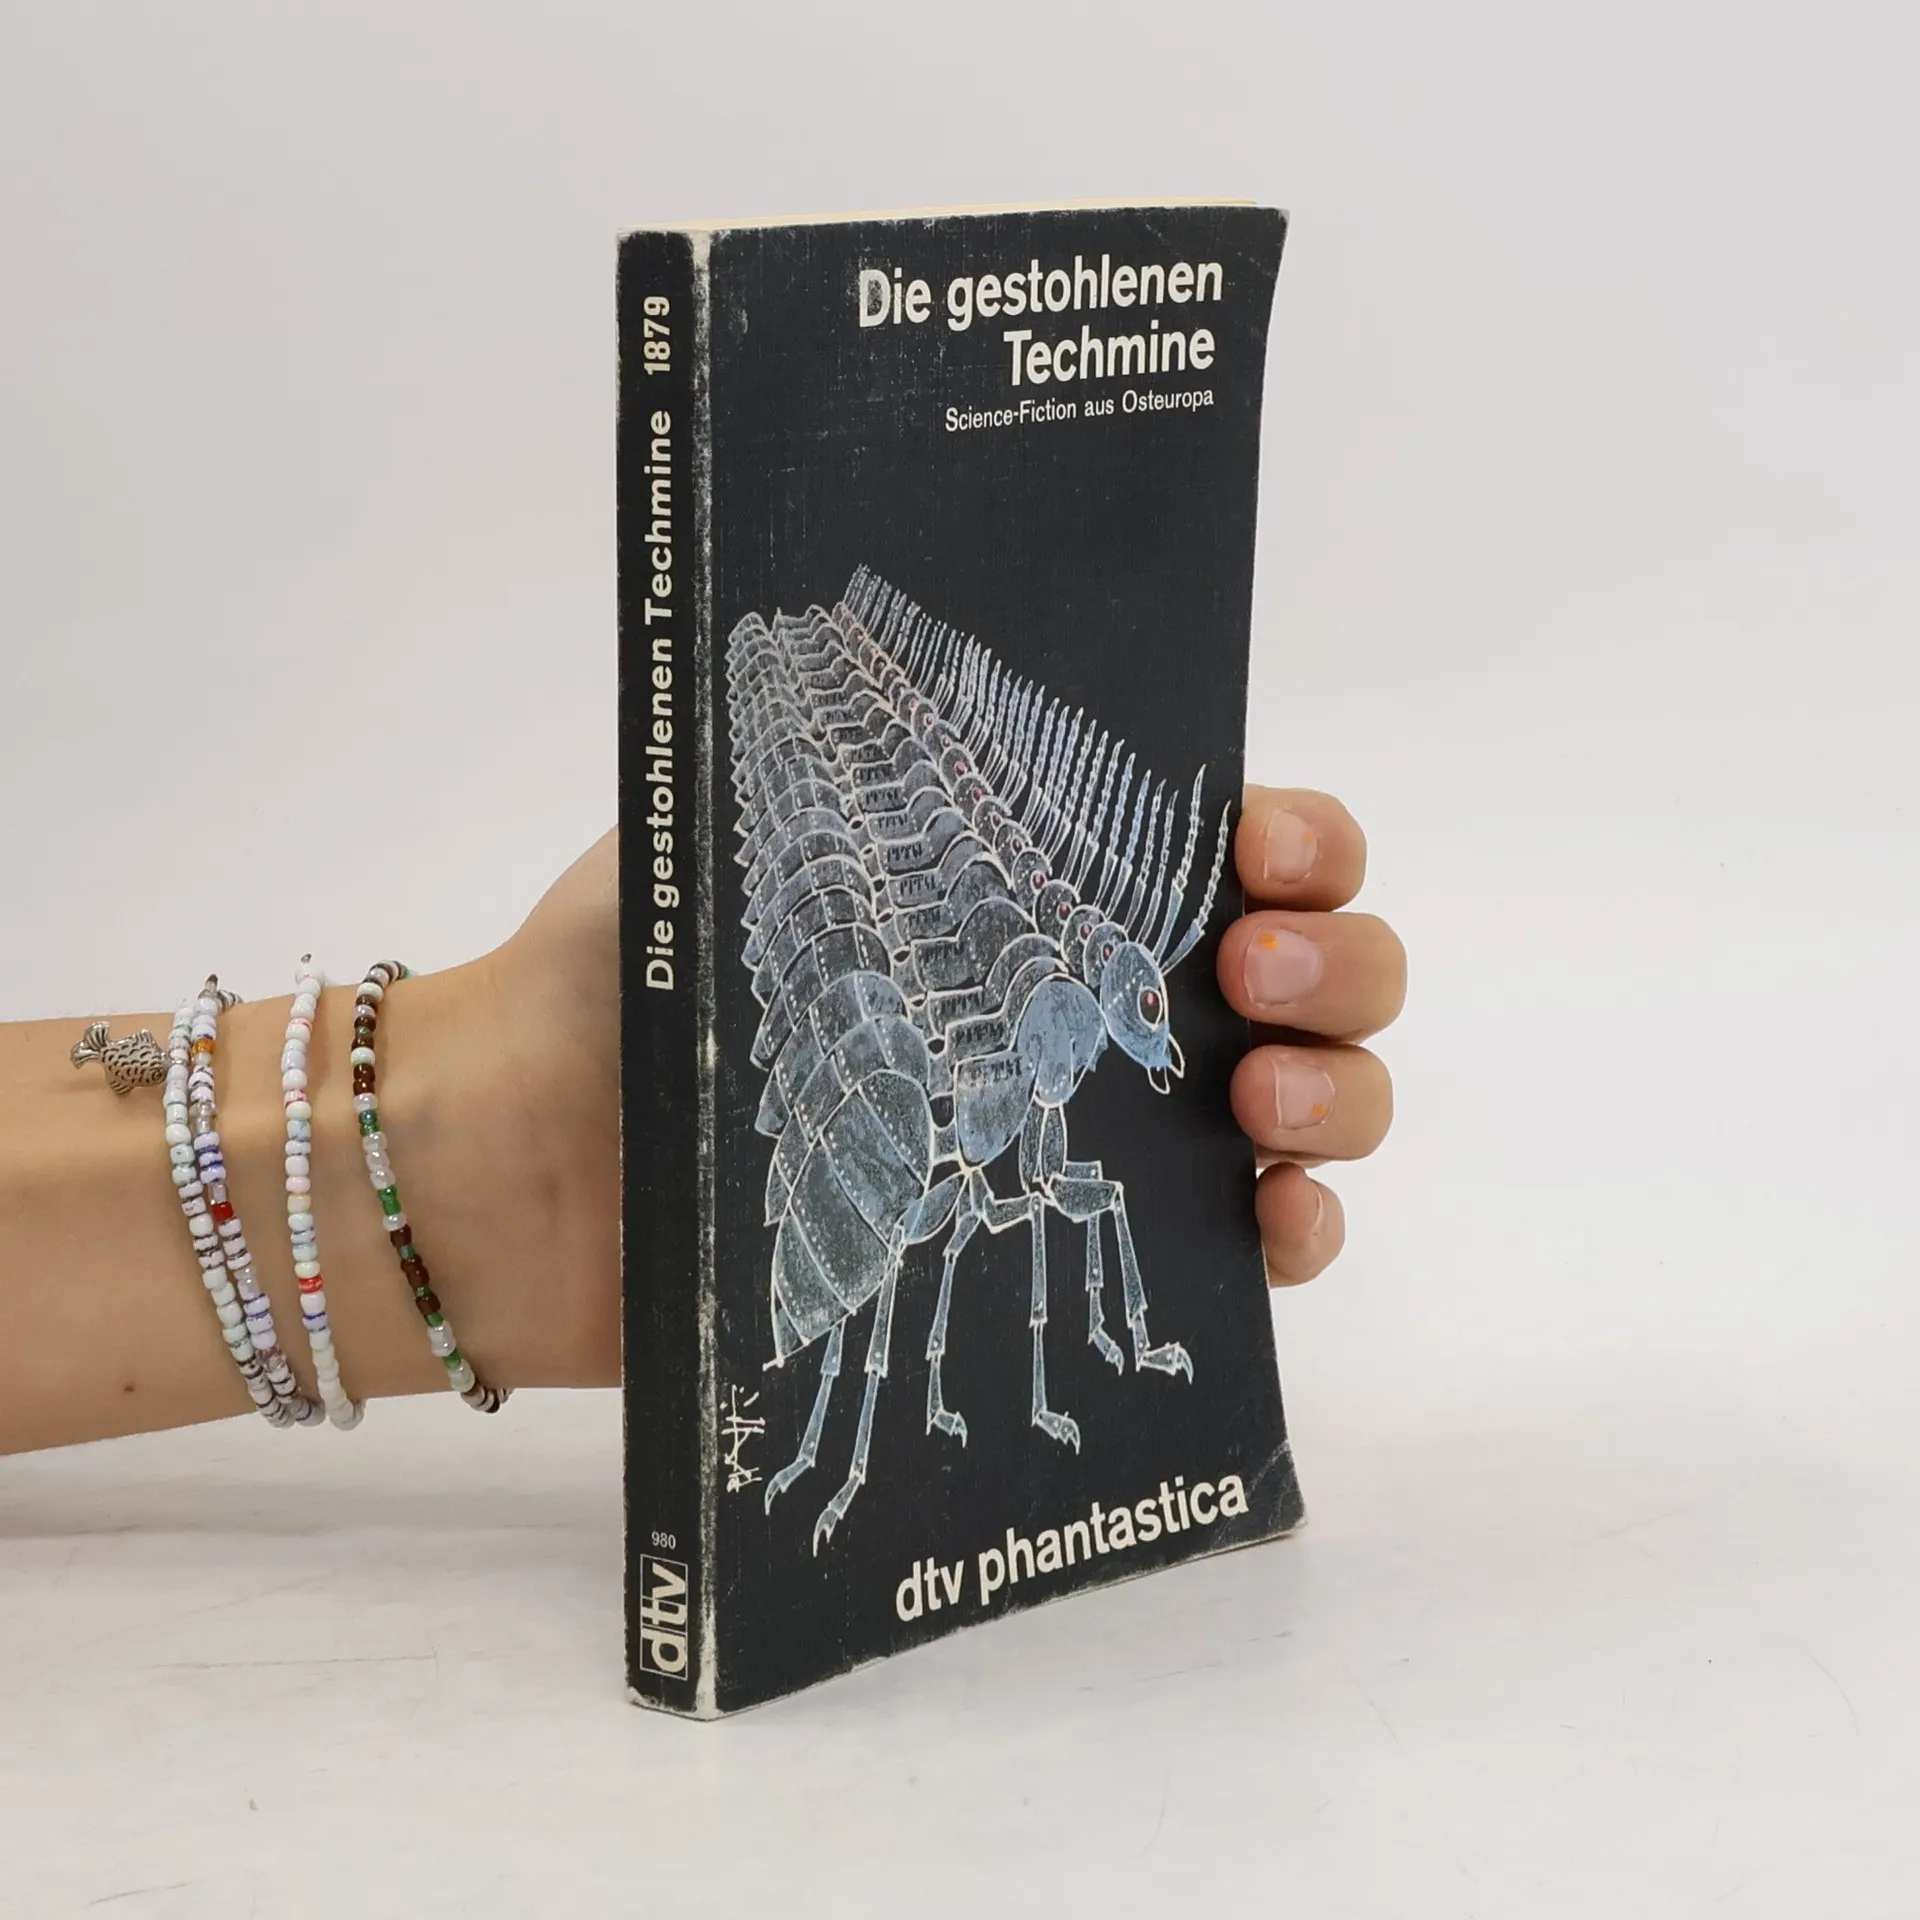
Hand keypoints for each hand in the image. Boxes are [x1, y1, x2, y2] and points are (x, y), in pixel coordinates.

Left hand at [484, 788, 1404, 1388]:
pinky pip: (1239, 1251)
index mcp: (1026, 877)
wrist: (521, 1162)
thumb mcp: (737, 817)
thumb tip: (942, 650)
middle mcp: (1083, 996)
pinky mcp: (1065, 1251)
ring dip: (1339, 1092)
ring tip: (1258, 1105)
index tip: (1265, 851)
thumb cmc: (625, 972)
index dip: (1298, 838)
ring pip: (1305, 1102)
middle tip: (1248, 978)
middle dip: (1336, 962)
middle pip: (1305, 968)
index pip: (1225, 840)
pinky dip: (1298, 1238)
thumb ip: (860, 755)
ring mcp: (1090, 1128)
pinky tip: (1274, 1231)